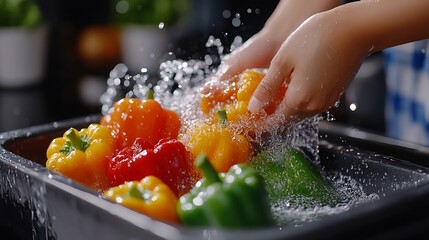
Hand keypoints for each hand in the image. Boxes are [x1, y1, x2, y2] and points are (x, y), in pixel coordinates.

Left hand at [248, 10, 369, 125]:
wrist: (355, 29)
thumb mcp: (283, 61)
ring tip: (272, 94)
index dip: (260, 122)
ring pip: (299, 112)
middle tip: (257, 104)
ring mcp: (327, 101)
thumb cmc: (316, 38)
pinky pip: (311, 104)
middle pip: (287, 119)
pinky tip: (291, 86)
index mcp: (299, 99)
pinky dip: (299, 100)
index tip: (249, 119)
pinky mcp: (334, 94)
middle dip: (271, 115)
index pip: (274, 121)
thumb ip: (268, 87)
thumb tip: (253, 108)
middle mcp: (315, 106)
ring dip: (285, 107)